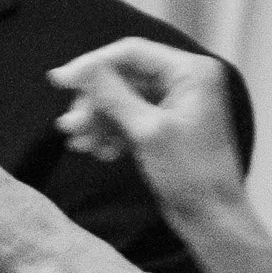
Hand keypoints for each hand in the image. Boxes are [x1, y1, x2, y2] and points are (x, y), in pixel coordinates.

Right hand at [48, 38, 242, 228]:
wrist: (212, 220)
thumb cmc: (191, 174)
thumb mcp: (147, 131)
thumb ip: (110, 94)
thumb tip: (73, 69)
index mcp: (190, 71)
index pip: (131, 52)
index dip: (92, 65)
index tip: (59, 81)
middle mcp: (184, 81)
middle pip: (123, 77)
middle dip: (94, 101)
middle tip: (70, 125)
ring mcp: (174, 105)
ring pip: (122, 100)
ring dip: (98, 120)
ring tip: (79, 143)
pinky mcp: (164, 128)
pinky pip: (129, 119)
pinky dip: (111, 133)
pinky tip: (97, 151)